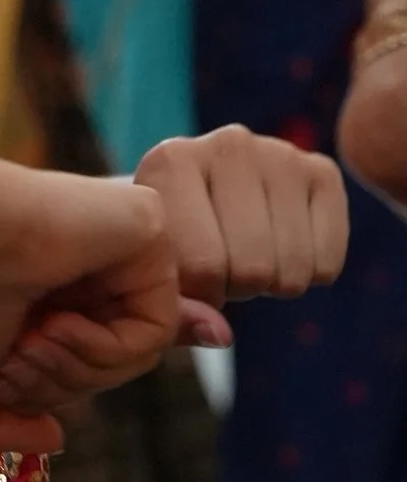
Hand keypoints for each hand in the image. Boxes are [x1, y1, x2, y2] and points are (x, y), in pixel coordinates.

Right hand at [0, 159, 176, 456]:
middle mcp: (85, 269)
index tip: (2, 381)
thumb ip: (4, 433)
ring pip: (137, 352)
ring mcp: (120, 249)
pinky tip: (57, 323)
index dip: (50, 391)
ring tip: (29, 341)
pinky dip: (108, 348)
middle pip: (109, 365)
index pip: (81, 364)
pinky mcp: (150, 232)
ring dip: (79, 370)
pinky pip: (157, 326)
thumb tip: (57, 436)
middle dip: (60, 385)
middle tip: (13, 362)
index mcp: (47, 294)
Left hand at [133, 124, 348, 342]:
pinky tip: (280, 246)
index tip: (189, 279)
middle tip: (223, 268)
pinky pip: (327, 262)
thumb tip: (220, 336)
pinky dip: (308, 273)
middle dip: (237, 288)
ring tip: (247, 254)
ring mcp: (280, 153)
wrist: (198, 191)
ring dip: (272, 284)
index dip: (200, 295)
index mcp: (171, 161)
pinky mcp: (323, 171)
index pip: (202, 266)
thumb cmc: (169, 236)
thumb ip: (174, 310)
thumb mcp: (155, 267)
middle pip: (253, 268)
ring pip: (293, 269)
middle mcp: (228, 145)